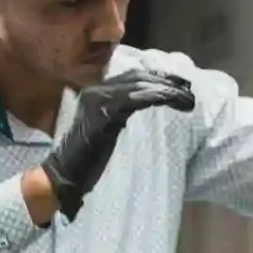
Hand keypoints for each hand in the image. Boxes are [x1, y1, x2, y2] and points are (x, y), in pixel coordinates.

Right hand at [42, 70, 195, 220]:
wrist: (63, 176)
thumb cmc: (87, 161)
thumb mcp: (108, 133)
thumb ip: (122, 118)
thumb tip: (149, 111)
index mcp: (97, 92)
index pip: (133, 77)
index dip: (159, 78)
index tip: (181, 86)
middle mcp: (96, 90)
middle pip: (139, 77)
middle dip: (168, 82)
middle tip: (190, 91)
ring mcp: (97, 99)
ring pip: (140, 85)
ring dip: (167, 91)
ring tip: (187, 100)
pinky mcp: (102, 112)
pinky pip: (134, 99)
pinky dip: (156, 97)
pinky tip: (172, 101)